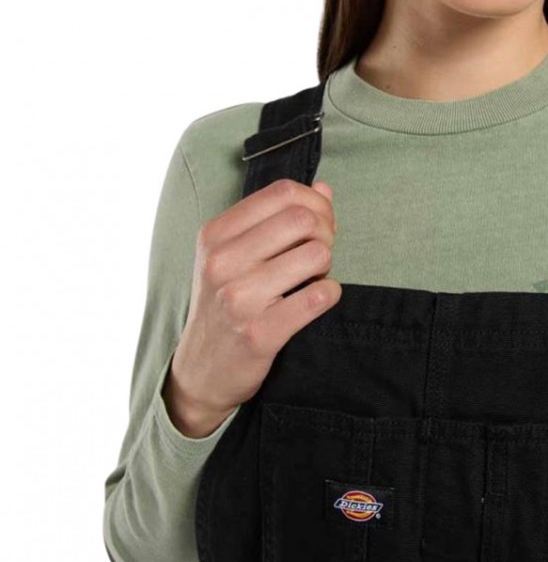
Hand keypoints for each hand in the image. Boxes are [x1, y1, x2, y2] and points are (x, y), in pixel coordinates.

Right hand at [162, 178, 341, 437]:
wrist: (202, 371)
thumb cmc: (223, 306)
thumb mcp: (232, 256)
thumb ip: (276, 219)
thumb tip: (325, 190)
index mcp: (215, 234)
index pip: (283, 193)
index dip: (316, 204)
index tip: (319, 224)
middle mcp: (222, 261)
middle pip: (303, 219)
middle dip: (326, 234)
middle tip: (319, 255)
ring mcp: (240, 298)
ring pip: (316, 255)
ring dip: (326, 267)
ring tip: (313, 279)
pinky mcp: (261, 332)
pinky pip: (319, 297)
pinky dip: (329, 294)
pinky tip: (317, 299)